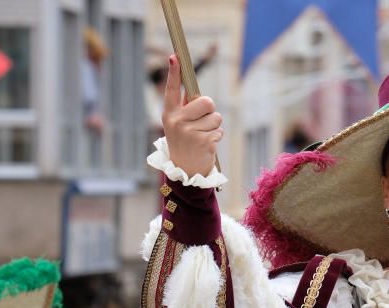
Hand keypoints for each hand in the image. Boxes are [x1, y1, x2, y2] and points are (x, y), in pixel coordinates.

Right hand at [161, 55, 222, 177]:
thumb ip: (186, 108)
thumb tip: (197, 92)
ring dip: (214, 126)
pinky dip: (216, 137)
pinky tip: (206, 145)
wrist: (186, 170)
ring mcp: (189, 132)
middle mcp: (177, 121)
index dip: (174, 72)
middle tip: (202, 122)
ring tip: (203, 136)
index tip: (175, 56)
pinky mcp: (203, 141)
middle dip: (210, 110)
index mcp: (170, 114)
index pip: (171, 89)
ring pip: (216, 117)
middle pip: (206, 101)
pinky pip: (219, 130)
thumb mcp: (179, 124)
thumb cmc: (185, 142)